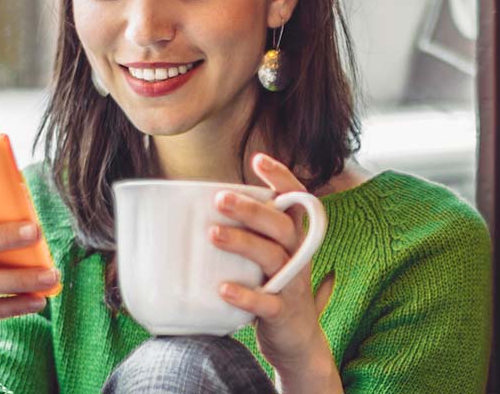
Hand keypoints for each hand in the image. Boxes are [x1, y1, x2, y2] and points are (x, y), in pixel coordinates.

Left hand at [210, 153, 341, 391]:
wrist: (298, 342)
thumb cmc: (273, 289)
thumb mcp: (269, 257)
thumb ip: (251, 233)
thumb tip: (201, 209)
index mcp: (294, 239)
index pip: (296, 200)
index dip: (282, 178)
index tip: (258, 159)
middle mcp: (298, 257)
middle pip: (282, 226)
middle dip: (252, 209)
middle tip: (219, 198)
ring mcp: (292, 285)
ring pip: (273, 257)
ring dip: (243, 243)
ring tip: (213, 234)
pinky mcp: (283, 313)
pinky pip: (267, 303)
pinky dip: (246, 295)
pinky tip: (223, 288)